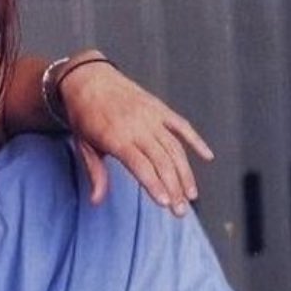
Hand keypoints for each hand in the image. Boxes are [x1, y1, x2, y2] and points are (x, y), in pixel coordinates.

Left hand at [60, 52, 213, 216]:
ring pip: (175, 148)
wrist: (87, 78)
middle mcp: (137, 127)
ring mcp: (151, 116)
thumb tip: (96, 201)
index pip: (141, 166)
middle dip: (174, 188)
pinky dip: (196, 141)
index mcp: (116, 138)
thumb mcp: (83, 145)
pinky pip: (182, 125)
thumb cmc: (83, 116)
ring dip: (185, 173)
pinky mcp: (159, 108)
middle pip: (162, 161)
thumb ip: (95, 173)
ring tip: (191, 195)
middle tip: (181, 212)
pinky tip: (208, 157)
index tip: (166, 203)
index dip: (155, 185)